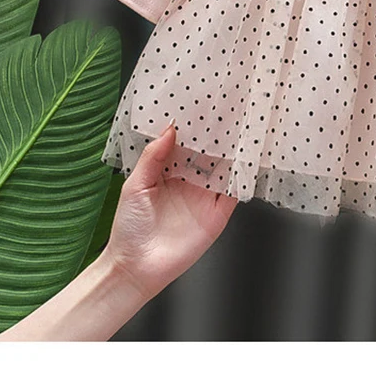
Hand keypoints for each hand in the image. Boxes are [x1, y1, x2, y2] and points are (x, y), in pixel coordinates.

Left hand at [102, 121, 237, 299]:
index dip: (196, 127)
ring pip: (226, 168)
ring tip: (243, 128)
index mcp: (171, 171)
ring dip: (234, 151)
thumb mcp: (135, 186)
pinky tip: (246, 161)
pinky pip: (235, 191)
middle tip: (230, 110)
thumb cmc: (129, 229)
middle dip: (219, 134)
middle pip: (211, 152)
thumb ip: (153, 157)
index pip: (189, 144)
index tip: (204, 107)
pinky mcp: (218, 213)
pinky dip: (242, 177)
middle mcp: (191, 181)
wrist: (135, 268)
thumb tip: (169, 129)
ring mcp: (206, 197)